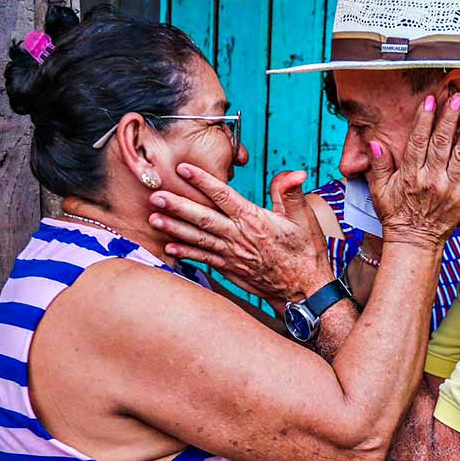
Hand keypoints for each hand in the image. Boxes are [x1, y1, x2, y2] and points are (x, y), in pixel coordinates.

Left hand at [148, 166, 333, 305]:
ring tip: (153, 217)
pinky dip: (185, 253)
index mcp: (254, 220)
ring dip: (174, 228)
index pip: (224, 196)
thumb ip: (291, 194)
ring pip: (198, 238)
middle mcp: (239, 237)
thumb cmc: (306, 253)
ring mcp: (232, 255)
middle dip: (177, 205)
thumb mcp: (305, 219)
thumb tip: (294, 173)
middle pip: (203, 218)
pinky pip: (204, 259)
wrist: (305, 291)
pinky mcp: (230, 269)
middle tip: (155, 195)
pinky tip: (168, 247)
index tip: (183, 169)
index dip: (203, 181)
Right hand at [367, 94, 459, 248]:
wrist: (413, 242)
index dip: (424, 119)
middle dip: (449, 118)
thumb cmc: (395, 215)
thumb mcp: (379, 190)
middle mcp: (430, 178)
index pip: (417, 141)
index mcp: (410, 174)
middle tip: (457, 98)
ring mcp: (449, 189)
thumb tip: (375, 143)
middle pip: (441, 143)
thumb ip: (378, 165)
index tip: (430, 100)